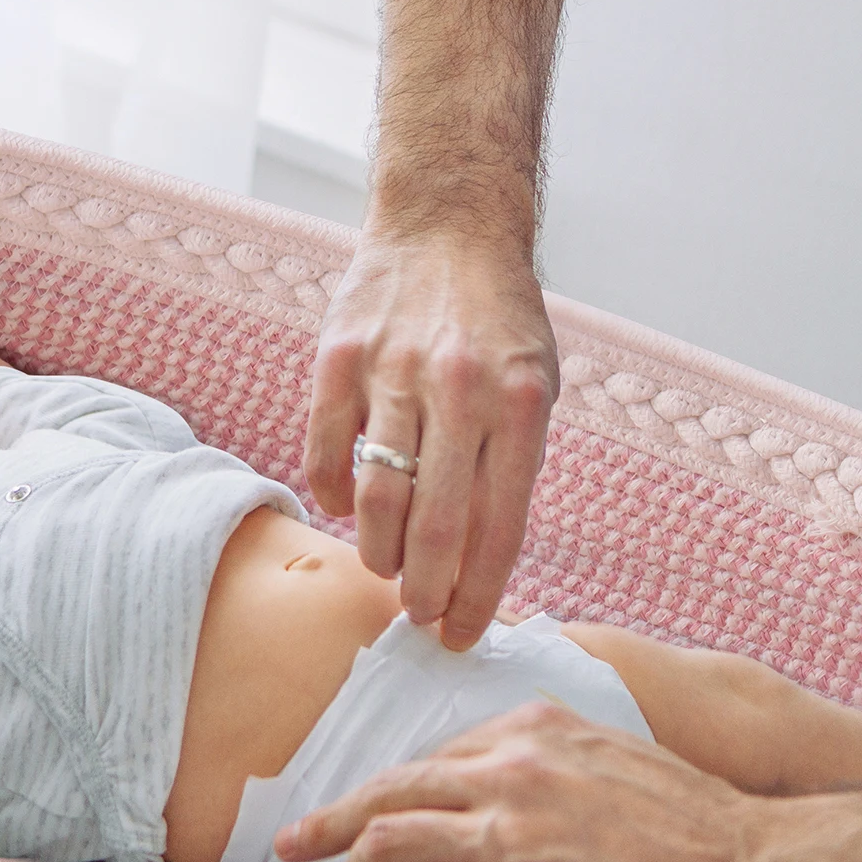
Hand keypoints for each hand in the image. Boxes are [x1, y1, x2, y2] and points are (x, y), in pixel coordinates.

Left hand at [273, 701, 777, 861]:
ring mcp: (510, 835)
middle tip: (292, 841)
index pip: (436, 756)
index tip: (371, 811)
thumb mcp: (619, 759)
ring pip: (386, 842)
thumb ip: (560, 762)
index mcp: (535, 731)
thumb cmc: (702, 832)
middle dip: (331, 819)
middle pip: (389, 788)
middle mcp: (511, 771)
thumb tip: (525, 775)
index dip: (395, 791)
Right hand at [304, 230, 556, 648]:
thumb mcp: (535, 385)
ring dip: (378, 552)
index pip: (499, 528)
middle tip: (419, 618)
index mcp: (519, 404)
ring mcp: (393, 371)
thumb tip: (480, 562)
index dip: (478, 596)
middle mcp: (458, 388)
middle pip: (435, 527)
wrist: (447, 226)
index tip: (462, 635)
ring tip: (385, 568)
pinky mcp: (338, 356)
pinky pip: (326, 450)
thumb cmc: (498, 321)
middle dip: (426, 592)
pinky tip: (345, 508)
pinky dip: (333, 495)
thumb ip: (512, 464)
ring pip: (376, 497)